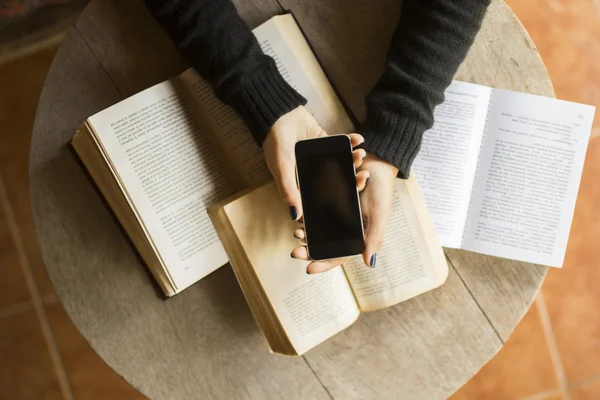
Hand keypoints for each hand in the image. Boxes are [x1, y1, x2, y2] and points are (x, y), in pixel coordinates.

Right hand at [263, 106, 366, 219]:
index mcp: (301, 182)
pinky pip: (342, 144)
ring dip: (354, 160)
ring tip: (360, 155)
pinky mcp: (326, 142)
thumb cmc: (275, 143)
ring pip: (342, 163)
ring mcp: (321, 157)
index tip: (352, 200)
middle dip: (352, 179)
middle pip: (337, 180)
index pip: (322, 196)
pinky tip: (359, 140)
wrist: (279, 113)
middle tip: (363, 176)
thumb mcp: (281, 169)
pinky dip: (351, 141)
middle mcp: (313, 172)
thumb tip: (295, 216)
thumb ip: (288, 190)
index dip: (337, 200)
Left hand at [292, 153, 397, 272]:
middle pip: (325, 245)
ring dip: (307, 234)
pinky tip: (299, 217)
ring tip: (296, 232)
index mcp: (359, 236)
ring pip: (319, 230)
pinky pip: (317, 212)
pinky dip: (308, 216)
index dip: (324, 264)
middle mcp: (347, 227)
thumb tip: (370, 264)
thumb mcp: (379, 214)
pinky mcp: (331, 200)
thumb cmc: (381, 189)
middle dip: (310, 251)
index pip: (340, 255)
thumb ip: (375, 238)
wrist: (377, 160)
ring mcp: (338, 214)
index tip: (308, 268)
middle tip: (295, 251)